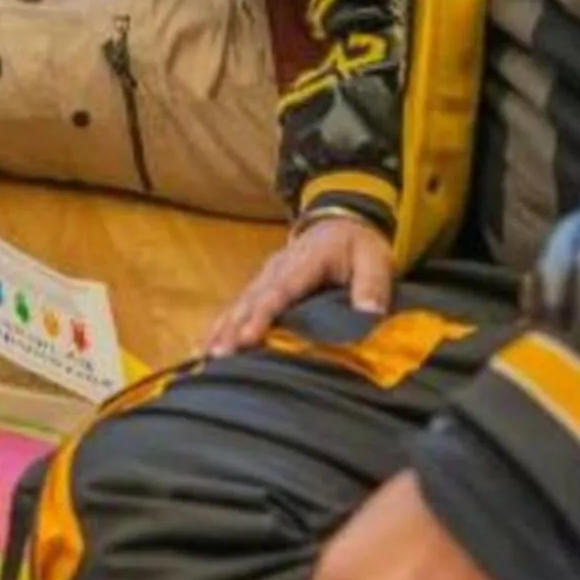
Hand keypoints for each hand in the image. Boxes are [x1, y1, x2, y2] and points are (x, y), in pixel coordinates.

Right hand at [204, 212, 392, 356]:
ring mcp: (264, 276)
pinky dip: (220, 326)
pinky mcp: (259, 286)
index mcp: (304, 261)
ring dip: (222, 329)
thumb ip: (372, 286)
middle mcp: (276, 268)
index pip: (280, 290)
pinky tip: (205, 348)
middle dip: (233, 328)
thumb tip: (368, 317)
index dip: (263, 315)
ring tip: (207, 357)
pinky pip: (236, 307)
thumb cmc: (356, 245)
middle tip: (219, 357)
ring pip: (239, 304)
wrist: (339, 222)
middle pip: (251, 300)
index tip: (248, 338)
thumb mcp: (374, 259)